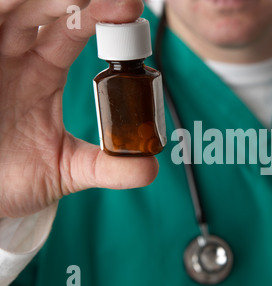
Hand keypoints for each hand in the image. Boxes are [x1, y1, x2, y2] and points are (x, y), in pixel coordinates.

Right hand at [0, 0, 157, 217]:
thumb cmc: (18, 176)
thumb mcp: (69, 169)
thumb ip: (109, 166)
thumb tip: (151, 168)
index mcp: (43, 73)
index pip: (72, 32)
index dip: (99, 17)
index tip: (130, 8)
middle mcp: (16, 59)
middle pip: (40, 11)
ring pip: (10, 14)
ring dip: (35, 1)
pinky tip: (12, 7)